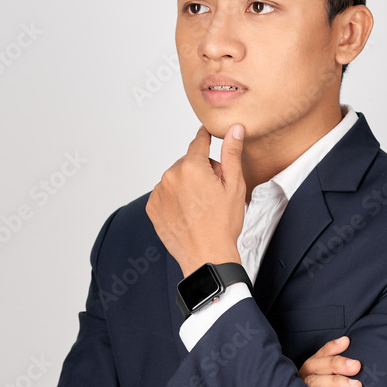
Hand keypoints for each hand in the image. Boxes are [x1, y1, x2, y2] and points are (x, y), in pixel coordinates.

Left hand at [145, 123, 246, 276]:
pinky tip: (188, 213)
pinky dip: (175, 199)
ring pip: (176, 179)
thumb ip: (231, 154)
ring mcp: (159, 193)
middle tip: (214, 192)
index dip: (206, 138)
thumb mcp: (234, 186)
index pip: (198, 142)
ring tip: (200, 206)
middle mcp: (170, 176)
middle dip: (200, 170)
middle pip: (188, 163)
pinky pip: (165, 194)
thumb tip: (234, 130)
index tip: (207, 135)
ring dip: (186, 185)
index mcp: (191, 167)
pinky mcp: (152, 208)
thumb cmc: (223, 225)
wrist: (206, 256)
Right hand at [298, 335, 361, 386]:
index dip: (332, 348)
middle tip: (356, 366)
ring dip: (336, 383)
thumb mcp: (328, 375)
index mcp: (310, 369)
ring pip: (315, 384)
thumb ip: (336, 359)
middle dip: (337, 365)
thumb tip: (346, 340)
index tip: (347, 342)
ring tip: (356, 386)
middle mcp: (304, 379)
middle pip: (316, 367)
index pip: (320, 354)